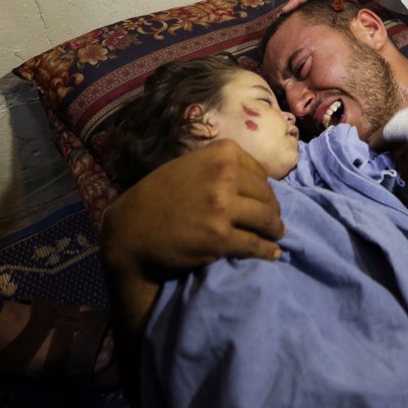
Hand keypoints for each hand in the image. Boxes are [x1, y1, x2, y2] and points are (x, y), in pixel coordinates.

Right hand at [100, 139, 284, 278]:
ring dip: (274, 230)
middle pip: (267, 196)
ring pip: (267, 219)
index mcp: (221, 153)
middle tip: (273, 222)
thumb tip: (261, 181)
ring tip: (275, 235)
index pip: (261, 174)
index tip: (263, 202)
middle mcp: (224, 174)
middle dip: (272, 211)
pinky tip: (273, 254)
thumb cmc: (159, 195)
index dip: (265, 191)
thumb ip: (222, 167)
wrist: (132, 229)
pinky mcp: (220, 237)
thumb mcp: (191, 165)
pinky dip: (267, 251)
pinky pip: (255, 244)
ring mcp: (222, 206)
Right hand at [280, 0, 391, 12]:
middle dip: (295, 7)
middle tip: (283, 19)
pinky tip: (319, 25)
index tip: (285, 11)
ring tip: (296, 23)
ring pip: (317, 5)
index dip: (296, 2)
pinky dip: (320, 16)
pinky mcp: (344, 2)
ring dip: (306, 12)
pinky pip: (328, 10)